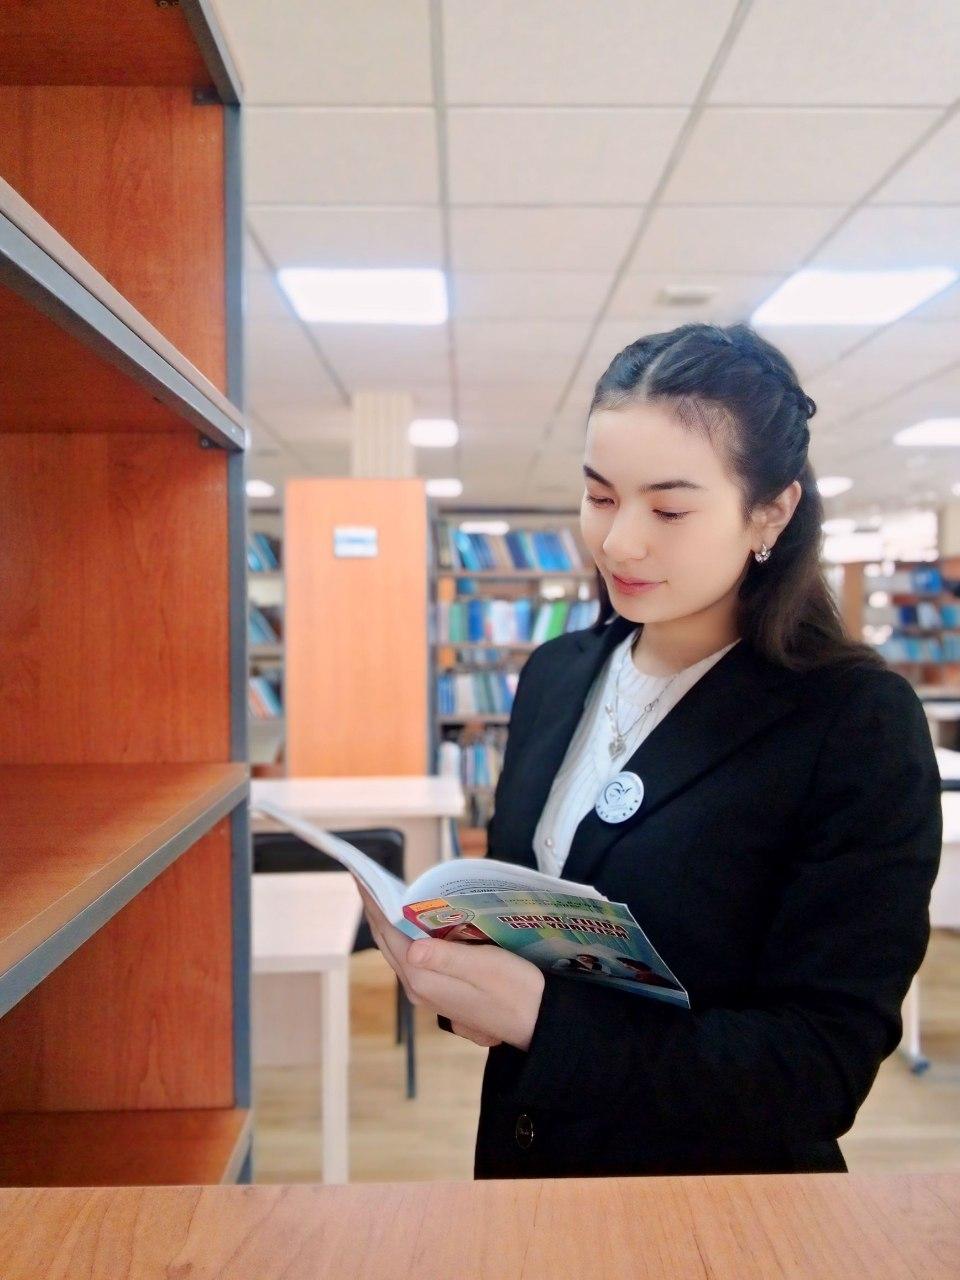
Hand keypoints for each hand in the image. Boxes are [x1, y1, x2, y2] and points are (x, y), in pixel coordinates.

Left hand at [354, 881, 543, 1050]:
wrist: (537, 1020)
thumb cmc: (515, 989)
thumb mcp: (484, 967)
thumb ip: (446, 958)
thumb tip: (411, 949)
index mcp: (423, 978)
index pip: (388, 932)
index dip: (373, 903)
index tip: (361, 876)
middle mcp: (418, 987)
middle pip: (387, 941)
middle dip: (375, 909)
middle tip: (366, 877)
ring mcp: (428, 991)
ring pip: (397, 949)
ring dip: (388, 921)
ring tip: (383, 892)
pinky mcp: (440, 990)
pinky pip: (411, 956)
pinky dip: (404, 934)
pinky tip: (411, 920)